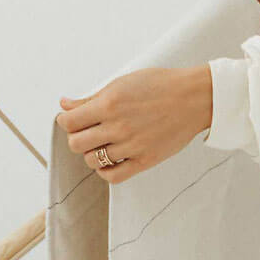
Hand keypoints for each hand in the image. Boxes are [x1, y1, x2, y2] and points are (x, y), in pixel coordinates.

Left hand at [56, 65, 212, 183]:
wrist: (194, 98)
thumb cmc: (160, 85)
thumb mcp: (122, 83)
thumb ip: (91, 97)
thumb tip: (65, 104)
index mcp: (109, 104)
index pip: (69, 122)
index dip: (65, 121)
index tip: (71, 119)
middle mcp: (118, 127)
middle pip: (76, 143)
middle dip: (76, 136)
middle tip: (87, 130)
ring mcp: (131, 146)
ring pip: (92, 160)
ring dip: (91, 152)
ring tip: (102, 143)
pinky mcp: (145, 160)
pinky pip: (113, 176)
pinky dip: (105, 170)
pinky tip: (110, 159)